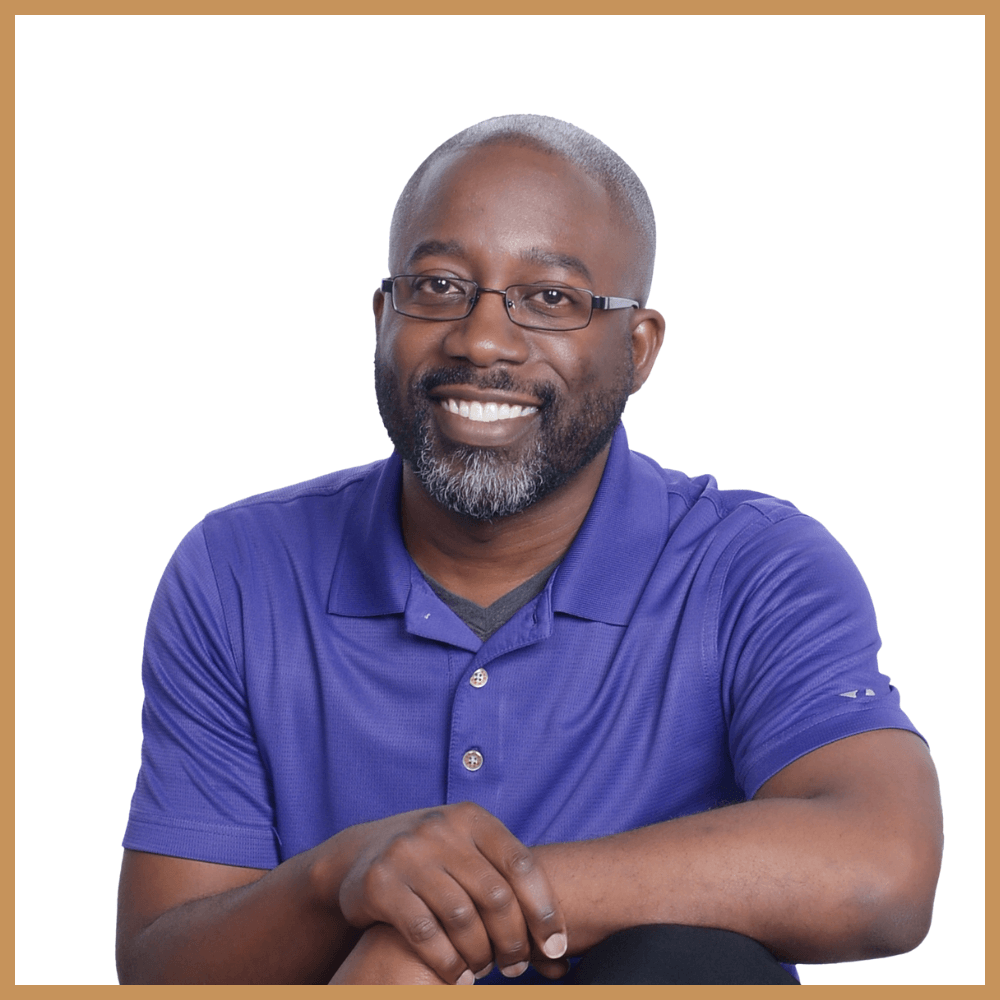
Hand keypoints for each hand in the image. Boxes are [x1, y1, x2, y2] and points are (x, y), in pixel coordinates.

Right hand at [338, 802, 567, 984]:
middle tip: (516, 967)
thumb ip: (507, 884)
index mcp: (472, 818)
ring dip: (480, 955)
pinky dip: (447, 962)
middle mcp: (442, 829)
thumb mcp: (468, 851)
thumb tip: (561, 952)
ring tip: (485, 971)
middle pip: (495, 895)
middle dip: (513, 940)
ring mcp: (409, 853)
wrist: (358, 853)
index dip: (545, 910)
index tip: (557, 948)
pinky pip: (425, 933)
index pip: (521, 865)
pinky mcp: (381, 883)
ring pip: (462, 918)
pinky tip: (457, 976)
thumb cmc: (433, 859)